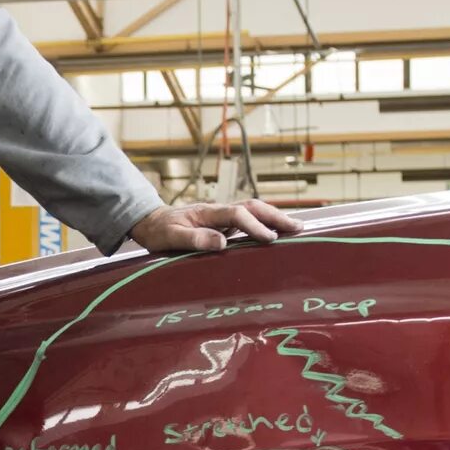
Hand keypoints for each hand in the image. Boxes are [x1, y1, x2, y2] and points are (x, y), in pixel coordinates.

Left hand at [127, 198, 299, 254]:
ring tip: (295, 228)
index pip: (237, 215)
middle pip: (252, 207)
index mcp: (207, 213)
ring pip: (253, 211)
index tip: (270, 239)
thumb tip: (221, 243)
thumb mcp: (170, 238)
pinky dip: (266, 223)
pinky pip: (249, 220)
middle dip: (276, 216)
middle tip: (297, 228)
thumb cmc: (159, 232)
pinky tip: (278, 232)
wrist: (152, 223)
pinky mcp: (223, 223)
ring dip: (274, 218)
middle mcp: (218, 211)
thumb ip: (194, 239)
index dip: (255, 226)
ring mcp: (222, 216)